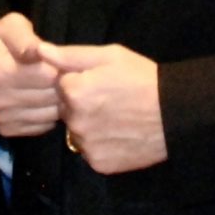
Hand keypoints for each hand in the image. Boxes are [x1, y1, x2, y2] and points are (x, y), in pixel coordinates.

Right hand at [0, 12, 60, 137]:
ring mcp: (2, 117)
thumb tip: (39, 52)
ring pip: (51, 113)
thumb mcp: (13, 27)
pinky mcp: (8, 130)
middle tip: (61, 72)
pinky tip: (44, 100)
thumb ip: (26, 39)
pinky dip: (49, 114)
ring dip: (58, 100)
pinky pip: (44, 125)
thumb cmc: (4, 39)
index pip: (48, 74)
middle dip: (63, 83)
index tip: (61, 58)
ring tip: (53, 85)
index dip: (61, 65)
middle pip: (51, 95)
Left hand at [37, 41, 165, 172]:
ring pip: (78, 132)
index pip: (61, 86)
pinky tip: (119, 134)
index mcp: (74, 91)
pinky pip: (90, 151)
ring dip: (89, 126)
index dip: (80, 82)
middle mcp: (74, 121)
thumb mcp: (109, 56)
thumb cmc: (143, 78)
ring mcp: (86, 145)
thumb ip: (71, 55)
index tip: (101, 82)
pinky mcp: (99, 164)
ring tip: (117, 117)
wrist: (175, 113)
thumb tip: (39, 51)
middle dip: (81, 104)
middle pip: (67, 110)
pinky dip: (101, 144)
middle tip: (110, 100)